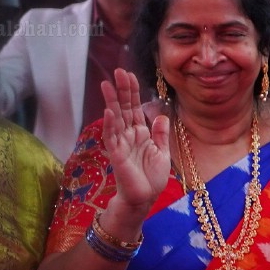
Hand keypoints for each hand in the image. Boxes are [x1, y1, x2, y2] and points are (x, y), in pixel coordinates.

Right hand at [99, 68, 170, 213]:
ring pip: (115, 118)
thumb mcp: (162, 153)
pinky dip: (110, 124)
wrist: (144, 198)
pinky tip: (109, 111)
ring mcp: (121, 143)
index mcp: (140, 133)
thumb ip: (160, 134)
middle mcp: (128, 135)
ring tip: (107, 84)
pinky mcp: (116, 154)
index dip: (133, 92)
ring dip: (111, 102)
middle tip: (118, 71)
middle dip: (122, 90)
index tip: (130, 75)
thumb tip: (161, 116)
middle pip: (124, 108)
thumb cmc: (151, 178)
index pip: (135, 108)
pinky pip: (111, 137)